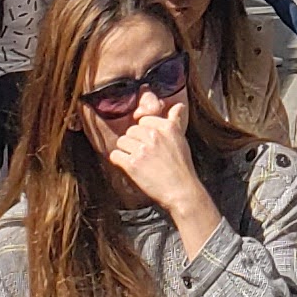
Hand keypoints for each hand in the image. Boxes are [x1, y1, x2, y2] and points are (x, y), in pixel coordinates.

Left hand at [100, 96, 204, 219]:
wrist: (181, 192)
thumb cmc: (182, 167)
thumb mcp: (181, 140)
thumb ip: (175, 120)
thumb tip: (178, 105)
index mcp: (167, 127)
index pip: (144, 121)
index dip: (144, 133)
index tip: (150, 144)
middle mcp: (154, 135)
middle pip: (131, 131)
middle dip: (134, 142)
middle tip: (144, 156)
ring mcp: (142, 150)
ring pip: (121, 141)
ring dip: (126, 152)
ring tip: (138, 162)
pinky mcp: (132, 164)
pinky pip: (115, 155)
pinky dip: (119, 162)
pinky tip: (129, 168)